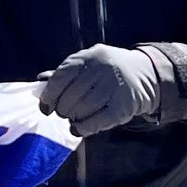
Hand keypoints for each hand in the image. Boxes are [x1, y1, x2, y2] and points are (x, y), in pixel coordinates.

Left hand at [38, 43, 160, 136]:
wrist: (146, 74)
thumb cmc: (107, 71)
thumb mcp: (88, 65)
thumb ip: (65, 73)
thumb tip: (40, 82)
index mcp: (88, 57)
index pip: (61, 78)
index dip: (49, 96)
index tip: (45, 108)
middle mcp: (102, 69)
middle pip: (70, 97)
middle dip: (62, 109)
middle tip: (64, 113)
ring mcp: (114, 86)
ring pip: (82, 110)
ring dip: (73, 118)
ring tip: (75, 117)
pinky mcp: (124, 105)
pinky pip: (97, 122)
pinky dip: (83, 128)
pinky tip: (78, 129)